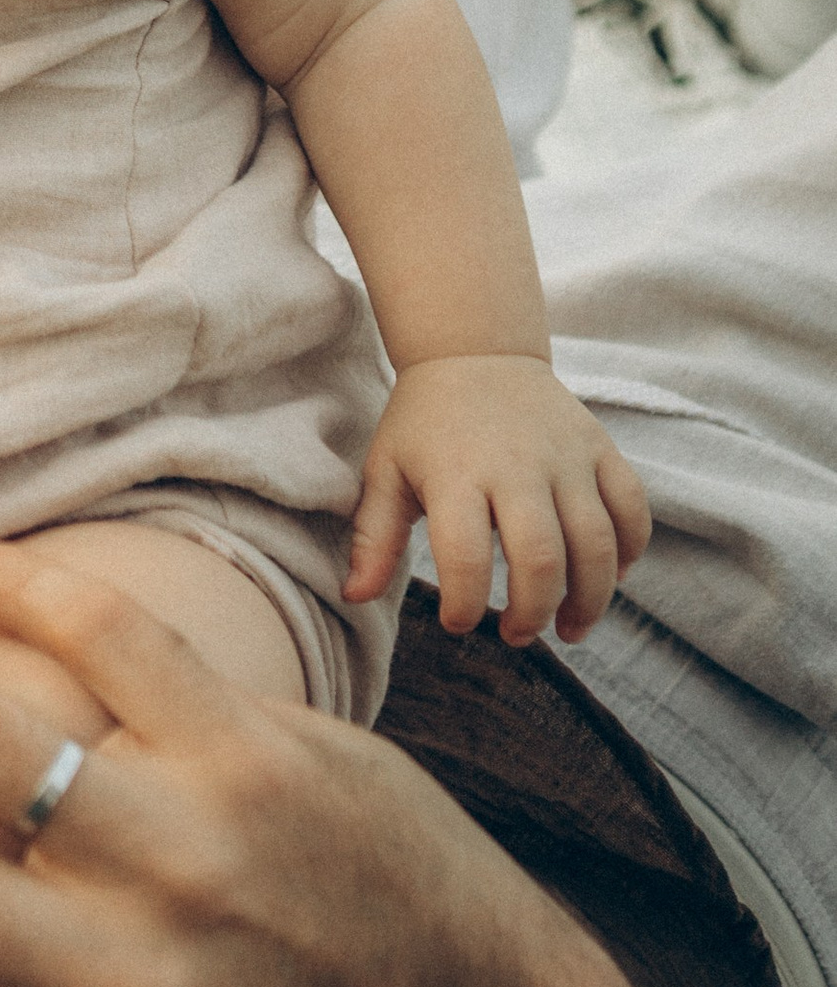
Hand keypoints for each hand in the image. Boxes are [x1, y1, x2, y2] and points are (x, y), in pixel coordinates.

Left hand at [345, 354, 650, 642]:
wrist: (475, 351)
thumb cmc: (424, 423)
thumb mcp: (386, 470)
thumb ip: (373, 536)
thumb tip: (354, 596)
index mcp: (456, 473)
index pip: (465, 557)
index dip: (465, 605)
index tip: (459, 623)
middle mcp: (517, 465)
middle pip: (541, 558)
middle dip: (533, 612)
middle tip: (517, 635)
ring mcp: (566, 456)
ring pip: (598, 543)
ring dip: (590, 599)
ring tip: (569, 627)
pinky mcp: (600, 447)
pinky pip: (633, 508)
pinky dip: (631, 551)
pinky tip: (610, 577)